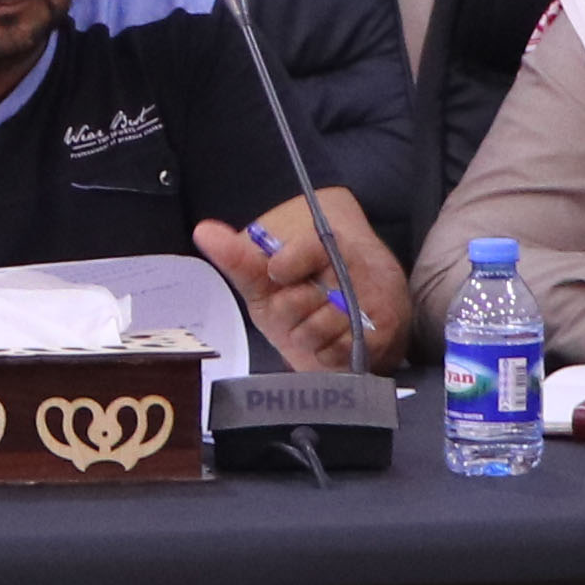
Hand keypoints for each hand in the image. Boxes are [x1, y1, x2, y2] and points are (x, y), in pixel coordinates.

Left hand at [194, 215, 360, 373]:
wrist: (361, 318)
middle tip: (298, 306)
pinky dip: (324, 352)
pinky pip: (335, 352)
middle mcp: (354, 270)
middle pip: (297, 301)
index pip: (309, 248)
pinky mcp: (382, 335)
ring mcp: (370, 303)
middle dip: (287, 310)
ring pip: (314, 330)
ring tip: (313, 324)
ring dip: (304, 334)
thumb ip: (240, 258)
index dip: (288, 262)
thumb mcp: (269, 277)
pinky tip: (329, 341)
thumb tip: (203, 231)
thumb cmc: (305, 295)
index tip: (276, 270)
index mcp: (327, 245)